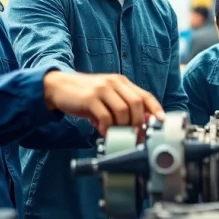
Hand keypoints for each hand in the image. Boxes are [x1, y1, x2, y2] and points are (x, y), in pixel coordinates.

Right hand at [43, 71, 164, 135]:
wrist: (58, 87)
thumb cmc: (84, 95)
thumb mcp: (105, 98)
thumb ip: (120, 107)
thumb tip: (137, 126)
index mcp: (120, 82)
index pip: (144, 95)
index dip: (155, 109)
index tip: (161, 122)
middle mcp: (114, 83)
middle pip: (136, 104)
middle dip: (138, 123)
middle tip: (135, 136)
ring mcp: (102, 89)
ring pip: (123, 111)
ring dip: (123, 127)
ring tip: (118, 136)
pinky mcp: (90, 98)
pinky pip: (106, 117)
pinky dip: (108, 128)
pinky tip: (105, 133)